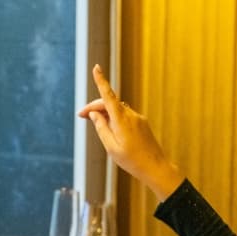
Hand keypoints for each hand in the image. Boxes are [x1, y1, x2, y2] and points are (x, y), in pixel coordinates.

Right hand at [78, 65, 183, 200]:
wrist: (155, 168)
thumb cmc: (131, 160)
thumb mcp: (110, 146)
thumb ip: (101, 127)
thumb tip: (94, 113)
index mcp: (121, 120)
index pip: (108, 96)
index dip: (101, 81)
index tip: (96, 68)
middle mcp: (131, 115)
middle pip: (109, 104)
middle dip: (95, 107)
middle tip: (81, 116)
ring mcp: (138, 118)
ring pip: (117, 110)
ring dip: (104, 113)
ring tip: (94, 124)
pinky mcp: (141, 123)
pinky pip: (124, 116)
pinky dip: (114, 119)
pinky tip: (111, 131)